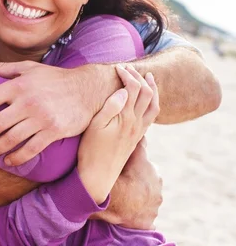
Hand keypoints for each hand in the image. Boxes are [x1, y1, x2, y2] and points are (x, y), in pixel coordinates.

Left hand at [0, 56, 120, 166]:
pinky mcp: (53, 132)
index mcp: (18, 85)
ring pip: (9, 140)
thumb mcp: (29, 69)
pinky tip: (9, 161)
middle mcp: (27, 101)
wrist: (87, 89)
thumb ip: (2, 68)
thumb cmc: (55, 78)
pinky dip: (15, 158)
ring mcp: (40, 118)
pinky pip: (29, 150)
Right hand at [77, 66, 158, 203]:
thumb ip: (110, 107)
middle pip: (147, 93)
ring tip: (149, 78)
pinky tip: (146, 100)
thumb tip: (123, 91)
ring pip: (154, 105)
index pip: (133, 88)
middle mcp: (136, 123)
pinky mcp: (137, 138)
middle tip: (129, 69)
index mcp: (126, 118)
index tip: (117, 68)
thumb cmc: (91, 150)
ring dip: (153, 89)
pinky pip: (152, 116)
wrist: (98, 176)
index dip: (127, 74)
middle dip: (140, 77)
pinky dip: (152, 102)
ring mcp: (139, 131)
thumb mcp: (95, 126)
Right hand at [92, 138, 162, 228]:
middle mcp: (158, 189)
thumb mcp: (129, 153)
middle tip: (125, 183)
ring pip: (147, 200)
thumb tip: (142, 131)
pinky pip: (143, 218)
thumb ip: (137, 143)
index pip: (146, 166)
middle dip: (140, 183)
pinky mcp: (149, 222)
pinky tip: (129, 212)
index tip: (129, 170)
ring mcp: (154, 207)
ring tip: (125, 198)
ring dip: (139, 199)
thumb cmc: (123, 174)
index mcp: (154, 173)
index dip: (136, 167)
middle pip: (149, 183)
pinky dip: (138, 215)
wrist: (119, 200)